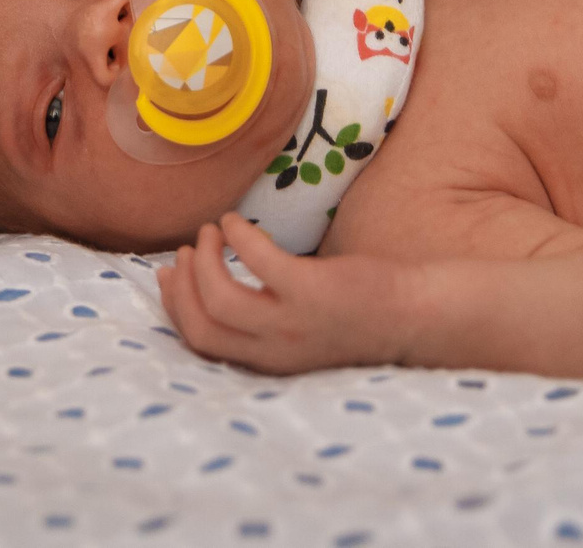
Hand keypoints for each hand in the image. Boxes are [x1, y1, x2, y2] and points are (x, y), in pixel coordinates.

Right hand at [156, 214, 407, 374]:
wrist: (413, 316)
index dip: (176, 307)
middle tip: (186, 250)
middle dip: (182, 285)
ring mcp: (291, 322)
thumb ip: (260, 317)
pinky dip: (237, 236)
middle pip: (201, 322)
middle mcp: (275, 350)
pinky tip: (237, 221)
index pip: (200, 342)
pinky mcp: (309, 290)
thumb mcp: (298, 329)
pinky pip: (255, 259)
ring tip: (210, 233)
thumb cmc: (356, 313)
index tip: (169, 275)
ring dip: (204, 261)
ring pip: (218, 297)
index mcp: (268, 362)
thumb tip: (214, 281)